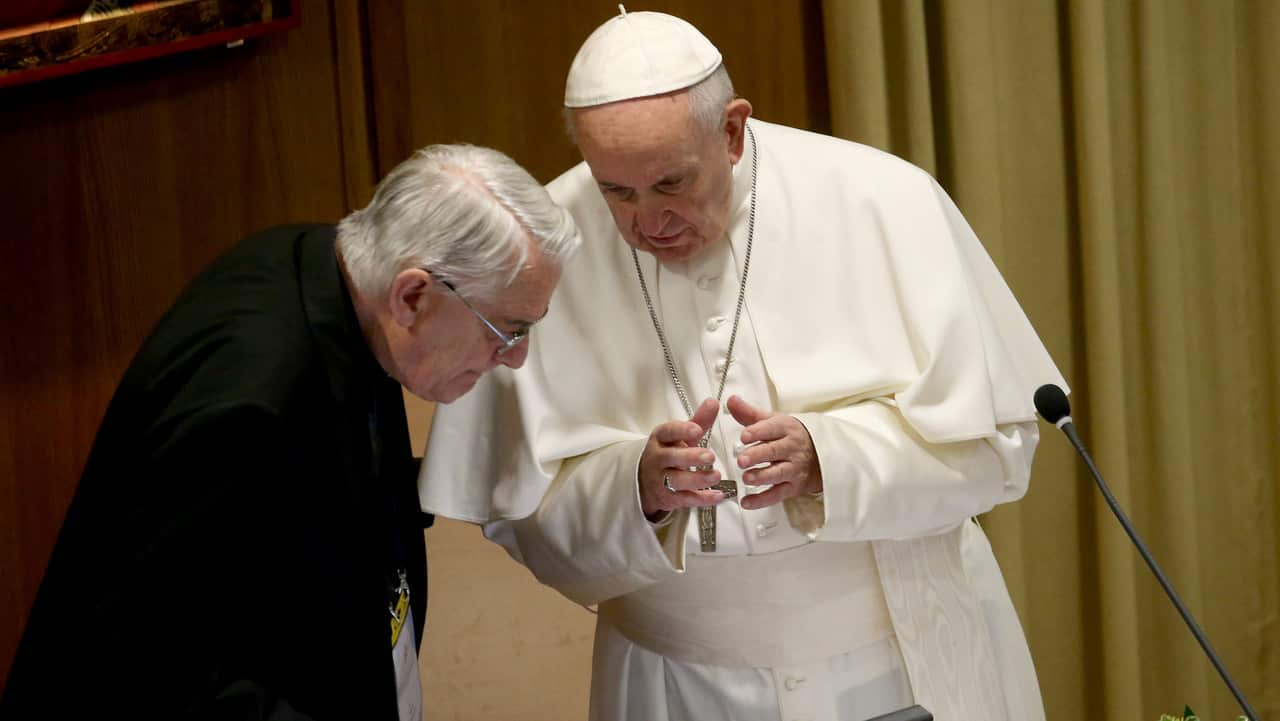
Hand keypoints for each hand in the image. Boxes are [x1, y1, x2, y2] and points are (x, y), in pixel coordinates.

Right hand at [638, 398, 724, 518]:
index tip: (697, 430)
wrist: (646, 480)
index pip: (667, 432)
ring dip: (698, 479)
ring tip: (716, 476)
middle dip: (690, 457)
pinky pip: (684, 499)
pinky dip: (702, 499)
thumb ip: (699, 420)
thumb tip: (714, 402)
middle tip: (710, 456)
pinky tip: (718, 496)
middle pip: (671, 458)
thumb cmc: (669, 452)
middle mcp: (657, 459)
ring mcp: (660, 480)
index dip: (682, 430)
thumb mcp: (681, 435)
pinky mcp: (667, 498)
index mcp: (660, 439)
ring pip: (677, 481)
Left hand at [728, 395, 823, 509]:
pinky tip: (747, 502)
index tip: (744, 435)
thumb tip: (731, 401)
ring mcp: (793, 468)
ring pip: (778, 473)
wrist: (821, 454)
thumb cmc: (791, 436)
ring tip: (747, 478)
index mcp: (786, 429)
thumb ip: (749, 414)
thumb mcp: (773, 421)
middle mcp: (791, 448)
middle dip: (757, 456)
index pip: (772, 429)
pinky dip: (761, 500)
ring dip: (762, 477)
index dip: (758, 432)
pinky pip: (777, 495)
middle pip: (774, 451)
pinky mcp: (793, 487)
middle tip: (742, 460)